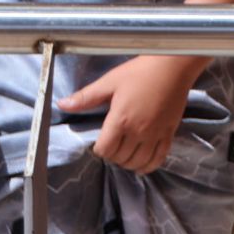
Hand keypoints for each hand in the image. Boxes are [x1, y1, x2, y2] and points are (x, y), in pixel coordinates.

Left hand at [56, 55, 205, 174]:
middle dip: (112, 156)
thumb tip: (62, 105)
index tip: (99, 143)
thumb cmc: (140, 72)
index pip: (105, 149)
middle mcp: (138, 131)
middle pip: (120, 157)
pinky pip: (159, 158)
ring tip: (124, 155)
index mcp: (120, 119)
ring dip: (128, 163)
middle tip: (111, 147)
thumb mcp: (109, 82)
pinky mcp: (169, 134)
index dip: (99, 149)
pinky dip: (149, 166)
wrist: (172, 67)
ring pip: (138, 162)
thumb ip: (86, 97)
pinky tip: (142, 164)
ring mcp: (155, 134)